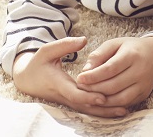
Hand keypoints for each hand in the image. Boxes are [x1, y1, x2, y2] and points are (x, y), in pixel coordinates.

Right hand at [12, 36, 127, 117]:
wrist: (27, 79)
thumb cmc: (38, 63)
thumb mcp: (47, 50)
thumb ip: (65, 45)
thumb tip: (83, 40)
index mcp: (58, 83)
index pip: (74, 94)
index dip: (88, 97)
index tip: (103, 97)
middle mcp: (65, 95)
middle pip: (85, 106)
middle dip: (103, 108)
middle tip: (122, 108)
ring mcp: (69, 100)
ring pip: (88, 110)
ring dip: (105, 112)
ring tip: (124, 111)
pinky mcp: (73, 101)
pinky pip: (88, 109)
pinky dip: (101, 111)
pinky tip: (117, 110)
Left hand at [75, 36, 152, 108]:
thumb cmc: (130, 48)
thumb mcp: (115, 44)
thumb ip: (99, 54)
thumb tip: (85, 70)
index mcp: (132, 55)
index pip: (110, 69)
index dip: (94, 76)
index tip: (80, 78)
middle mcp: (140, 71)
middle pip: (113, 86)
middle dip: (94, 89)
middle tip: (80, 88)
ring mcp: (143, 85)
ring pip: (119, 99)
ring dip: (101, 100)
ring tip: (88, 95)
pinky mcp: (143, 95)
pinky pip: (125, 104)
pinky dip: (110, 105)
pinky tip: (100, 100)